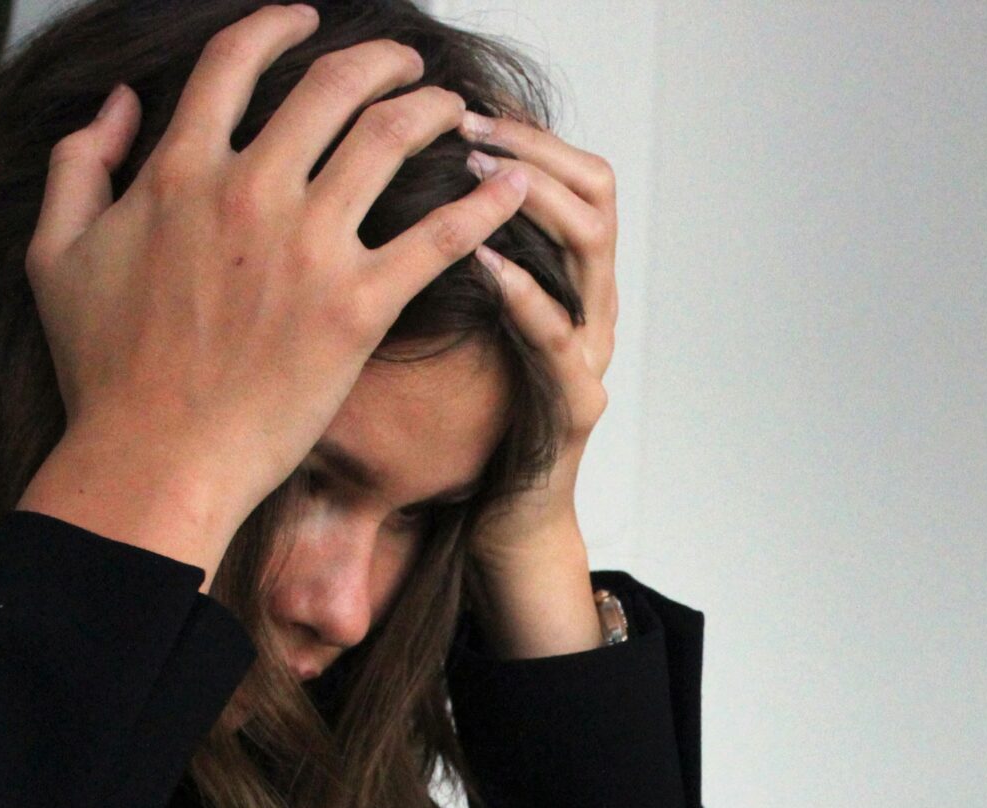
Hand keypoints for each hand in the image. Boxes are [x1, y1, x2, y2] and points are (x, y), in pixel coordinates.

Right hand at [16, 4, 531, 582]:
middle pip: (332, 85)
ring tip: (455, 109)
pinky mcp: (358, 308)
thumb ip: (80, 163)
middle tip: (406, 64)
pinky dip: (484, 204)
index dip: (277, 26)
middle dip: (380, 60)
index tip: (306, 20)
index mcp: (178, 170)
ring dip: (433, 110)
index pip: (236, 61)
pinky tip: (511, 184)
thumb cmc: (103, 371)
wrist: (153, 459)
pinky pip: (439, 237)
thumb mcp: (55, 253)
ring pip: (391, 139)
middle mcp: (250, 191)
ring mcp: (309, 247)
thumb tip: (119, 103)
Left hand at [460, 112, 618, 657]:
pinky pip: (560, 337)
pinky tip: (483, 262)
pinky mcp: (577, 405)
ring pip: (592, 249)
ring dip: (532, 201)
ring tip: (475, 176)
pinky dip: (524, 293)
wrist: (502, 523)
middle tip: (468, 126)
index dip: (529, 132)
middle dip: (532, 149)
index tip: (469, 105)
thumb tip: (390, 185)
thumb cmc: (473, 422)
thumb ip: (449, 261)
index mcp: (568, 279)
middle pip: (595, 192)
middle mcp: (593, 306)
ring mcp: (592, 353)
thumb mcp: (460, 323)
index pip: (575, 174)